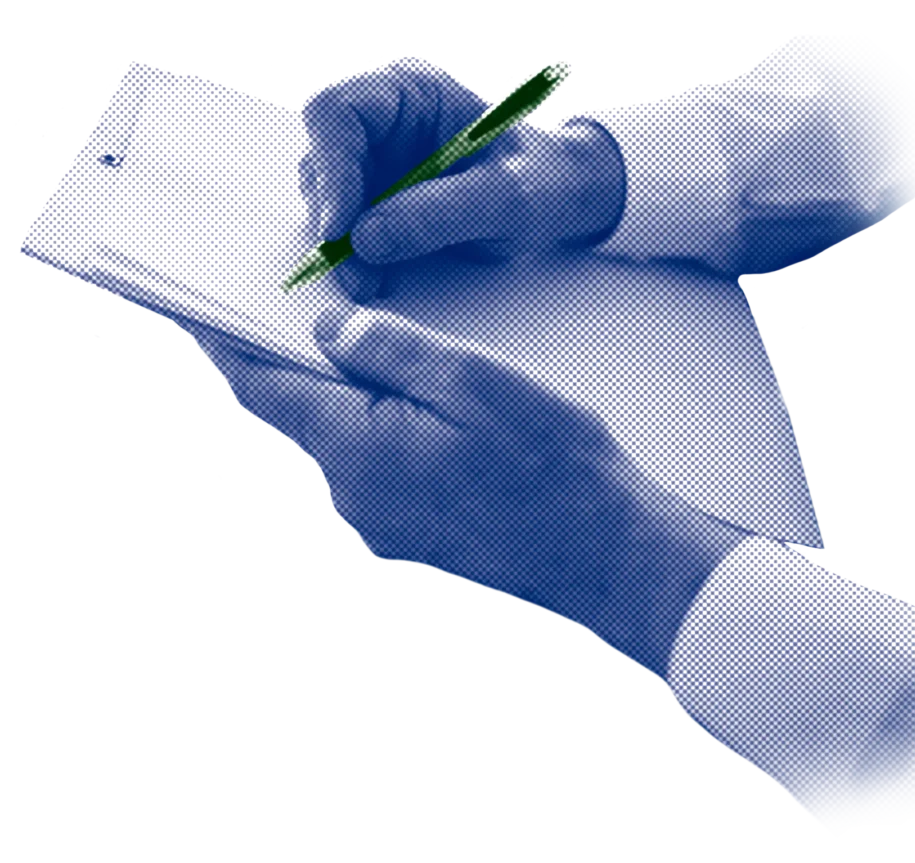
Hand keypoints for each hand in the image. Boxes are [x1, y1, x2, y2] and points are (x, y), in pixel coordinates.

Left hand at [184, 310, 747, 679]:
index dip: (229, 342)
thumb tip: (329, 331)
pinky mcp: (414, 533)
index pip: (264, 386)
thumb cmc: (548, 463)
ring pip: (348, 439)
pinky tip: (435, 416)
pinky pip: (381, 467)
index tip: (202, 307)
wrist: (604, 556)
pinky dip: (387, 431)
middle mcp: (354, 492)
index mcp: (356, 447)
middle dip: (305, 361)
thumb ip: (388, 349)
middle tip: (322, 308)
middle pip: (305, 411)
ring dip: (357, 398)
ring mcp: (384, 521)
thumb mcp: (471, 380)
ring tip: (400, 358)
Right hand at [300, 58, 626, 302]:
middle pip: (321, 163)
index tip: (340, 229)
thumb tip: (367, 239)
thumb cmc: (542, 183)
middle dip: (334, 222)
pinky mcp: (375, 203)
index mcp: (410, 92)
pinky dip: (355, 260)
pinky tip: (377, 282)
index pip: (338, 113)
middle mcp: (381, 123)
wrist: (555, 201)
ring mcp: (374, 164)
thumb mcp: (507, 198)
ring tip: (372, 285)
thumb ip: (443, 212)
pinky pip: (346, 230)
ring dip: (341, 248)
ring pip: (326, 202)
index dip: (330, 168)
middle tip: (358, 276)